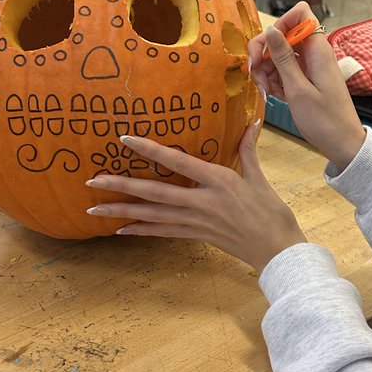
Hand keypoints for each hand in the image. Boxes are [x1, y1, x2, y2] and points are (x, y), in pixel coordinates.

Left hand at [85, 125, 306, 272]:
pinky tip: (120, 230)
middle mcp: (201, 201)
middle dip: (122, 185)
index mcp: (217, 180)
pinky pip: (163, 233)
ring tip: (94, 209)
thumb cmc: (272, 212)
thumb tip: (253, 121)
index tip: (125, 139)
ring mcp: (196, 221)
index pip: (177, 161)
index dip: (150, 149)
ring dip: (122, 211)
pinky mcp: (196, 236)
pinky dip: (141, 231)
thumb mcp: (259, 177)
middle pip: (154, 192)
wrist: (278, 250)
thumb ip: (248, 149)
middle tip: (93, 180)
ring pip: (152, 215)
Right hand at [249, 3, 365, 171]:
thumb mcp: (298, 89)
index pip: (300, 13)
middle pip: (284, 35)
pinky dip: (275, 79)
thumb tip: (270, 29)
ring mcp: (311, 66)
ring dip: (267, 69)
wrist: (343, 144)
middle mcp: (315, 53)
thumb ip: (283, 58)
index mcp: (318, 50)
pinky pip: (286, 70)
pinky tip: (273, 94)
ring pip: (281, 54)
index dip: (279, 24)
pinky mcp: (307, 78)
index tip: (265, 47)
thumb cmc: (325, 121)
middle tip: (255, 73)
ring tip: (265, 90)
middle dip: (265, 52)